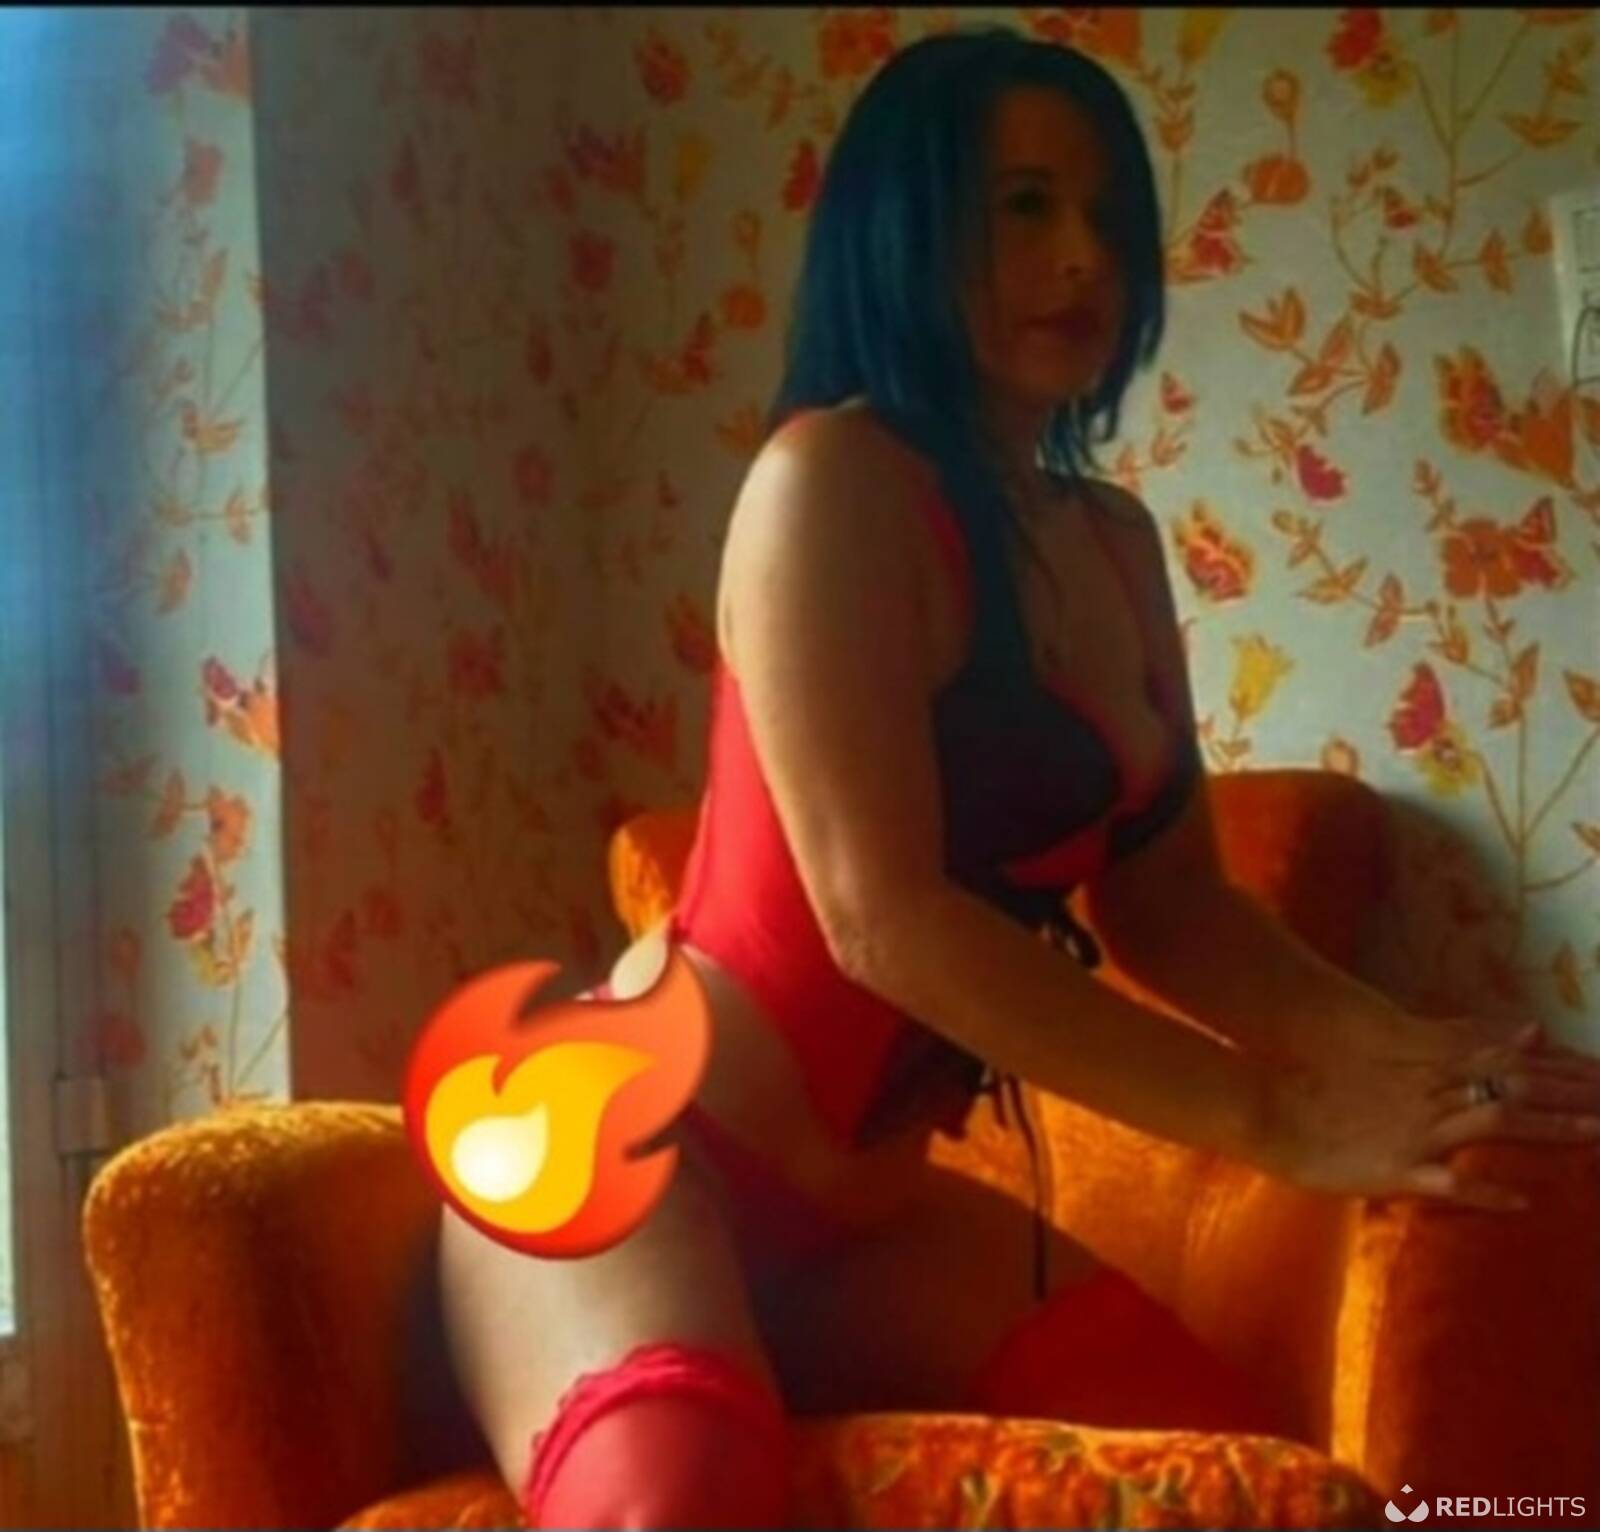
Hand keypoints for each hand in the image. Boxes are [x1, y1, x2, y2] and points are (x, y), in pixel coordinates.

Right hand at [1257, 1016, 1599, 1211]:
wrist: (1264, 1106)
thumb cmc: (1317, 1078)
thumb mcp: (1380, 1047)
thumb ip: (1445, 1040)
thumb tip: (1510, 1030)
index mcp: (1424, 1065)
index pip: (1508, 1062)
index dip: (1560, 1070)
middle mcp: (1429, 1093)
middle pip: (1516, 1088)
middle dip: (1573, 1095)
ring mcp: (1414, 1130)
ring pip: (1495, 1122)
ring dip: (1549, 1128)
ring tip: (1597, 1135)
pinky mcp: (1393, 1169)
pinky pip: (1449, 1182)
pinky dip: (1488, 1191)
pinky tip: (1523, 1201)